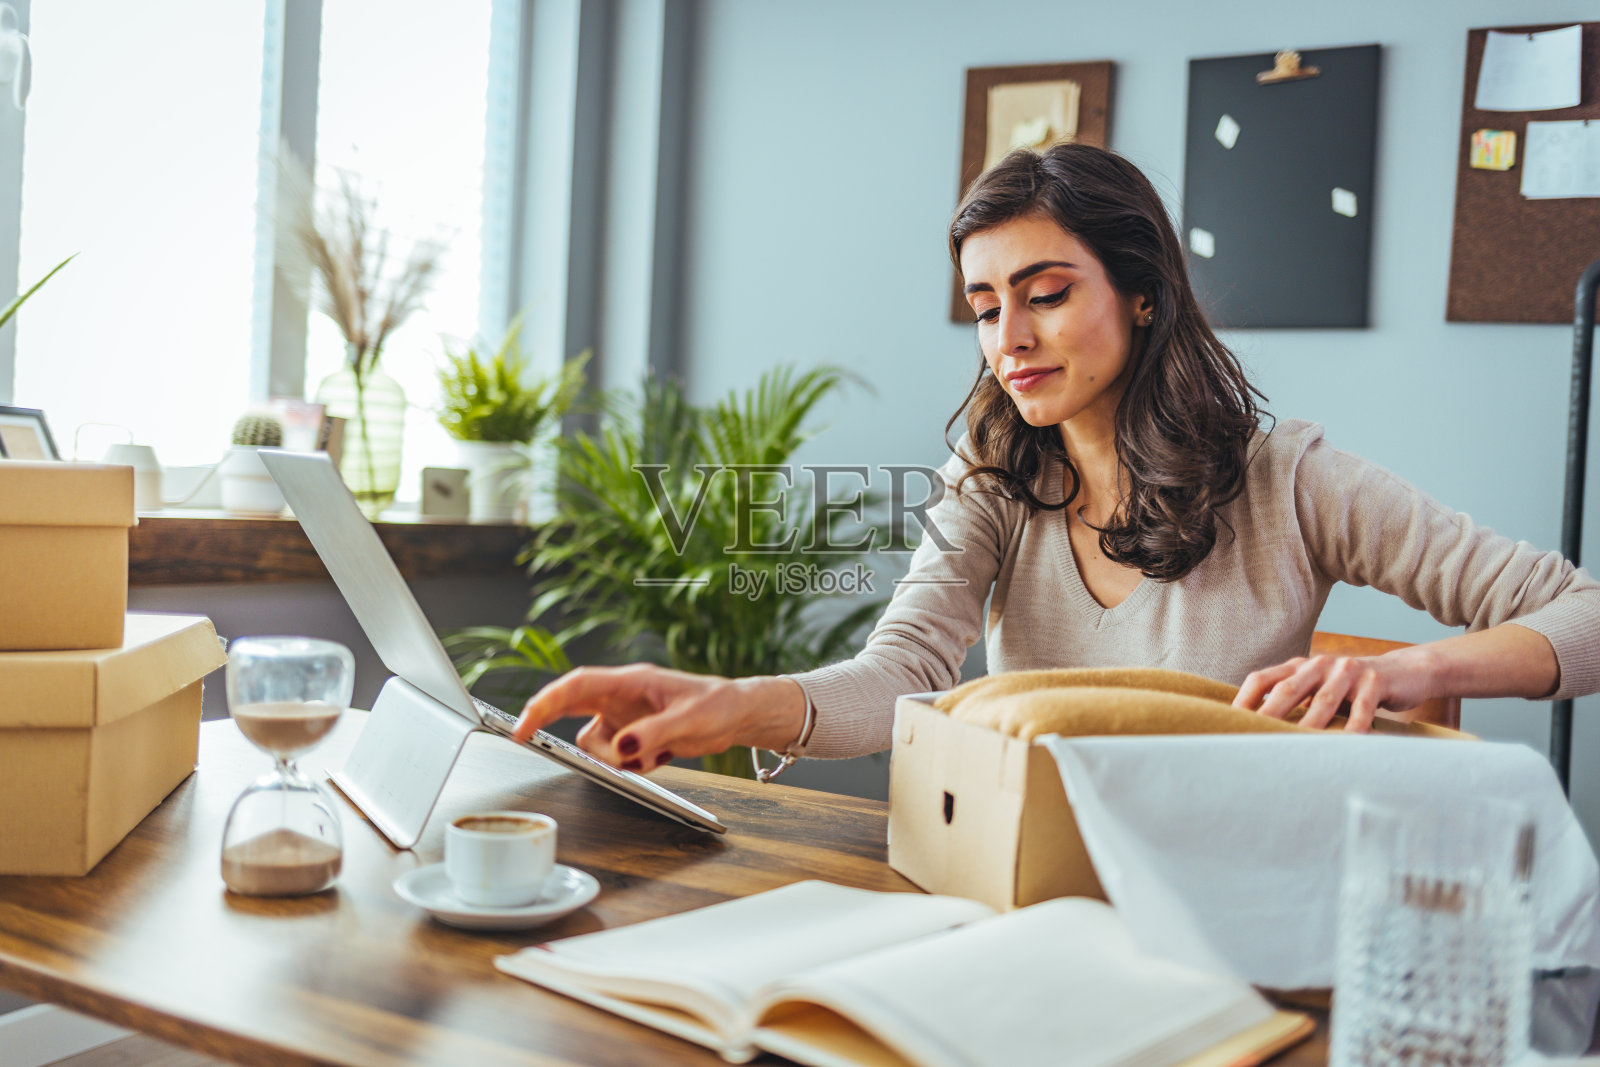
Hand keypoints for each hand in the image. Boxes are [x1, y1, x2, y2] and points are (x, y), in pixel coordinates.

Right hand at [515, 664, 807, 770]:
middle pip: (570, 707)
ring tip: (655, 754)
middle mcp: (621, 697)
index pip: (576, 686)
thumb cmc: (717, 704)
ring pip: (596, 744)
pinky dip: (633, 764)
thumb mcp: (689, 721)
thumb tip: (622, 750)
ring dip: (616, 759)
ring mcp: (626, 718)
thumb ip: (653, 734)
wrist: (737, 715)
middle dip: (549, 723)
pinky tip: (661, 756)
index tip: (524, 725)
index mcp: (630, 682)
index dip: (545, 703)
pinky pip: (617, 757)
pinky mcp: (635, 736)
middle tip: (526, 739)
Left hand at [1232, 649, 1438, 731]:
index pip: (1262, 679)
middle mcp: (1319, 664)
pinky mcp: (1376, 681)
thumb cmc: (1351, 689)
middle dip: (1268, 714)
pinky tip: (1346, 746)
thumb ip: (1294, 702)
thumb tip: (1256, 731)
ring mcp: (1348, 671)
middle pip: (1287, 688)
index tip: (1229, 722)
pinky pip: (1363, 708)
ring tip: (1295, 749)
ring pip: (1323, 701)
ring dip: (1309, 726)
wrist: (1403, 672)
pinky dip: (1354, 728)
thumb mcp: (1319, 689)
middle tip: (1253, 737)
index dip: (1244, 699)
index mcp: (1299, 666)